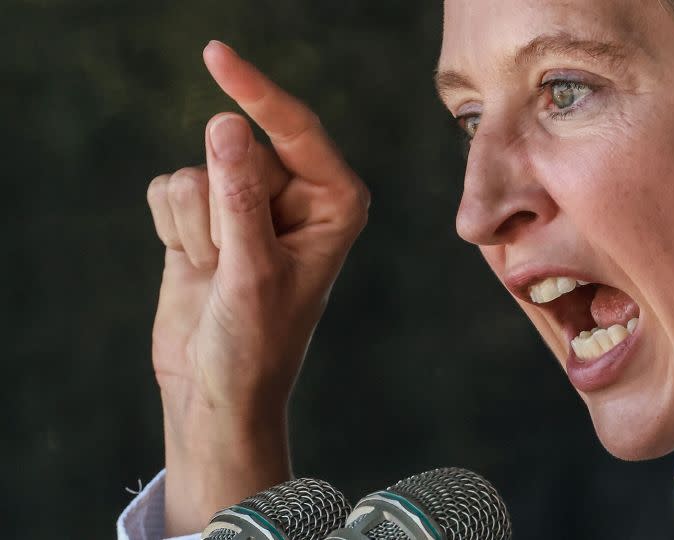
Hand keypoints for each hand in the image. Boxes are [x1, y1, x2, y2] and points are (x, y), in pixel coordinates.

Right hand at [146, 41, 368, 533]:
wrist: (217, 389)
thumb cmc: (255, 344)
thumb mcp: (254, 272)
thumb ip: (241, 198)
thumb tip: (226, 124)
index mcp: (335, 201)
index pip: (295, 131)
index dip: (256, 94)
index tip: (216, 57)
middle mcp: (297, 193)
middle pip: (236, 150)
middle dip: (221, 208)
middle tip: (232, 265)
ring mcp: (248, 201)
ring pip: (196, 170)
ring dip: (195, 225)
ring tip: (217, 271)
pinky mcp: (206, 213)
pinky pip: (167, 187)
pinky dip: (170, 227)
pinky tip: (194, 264)